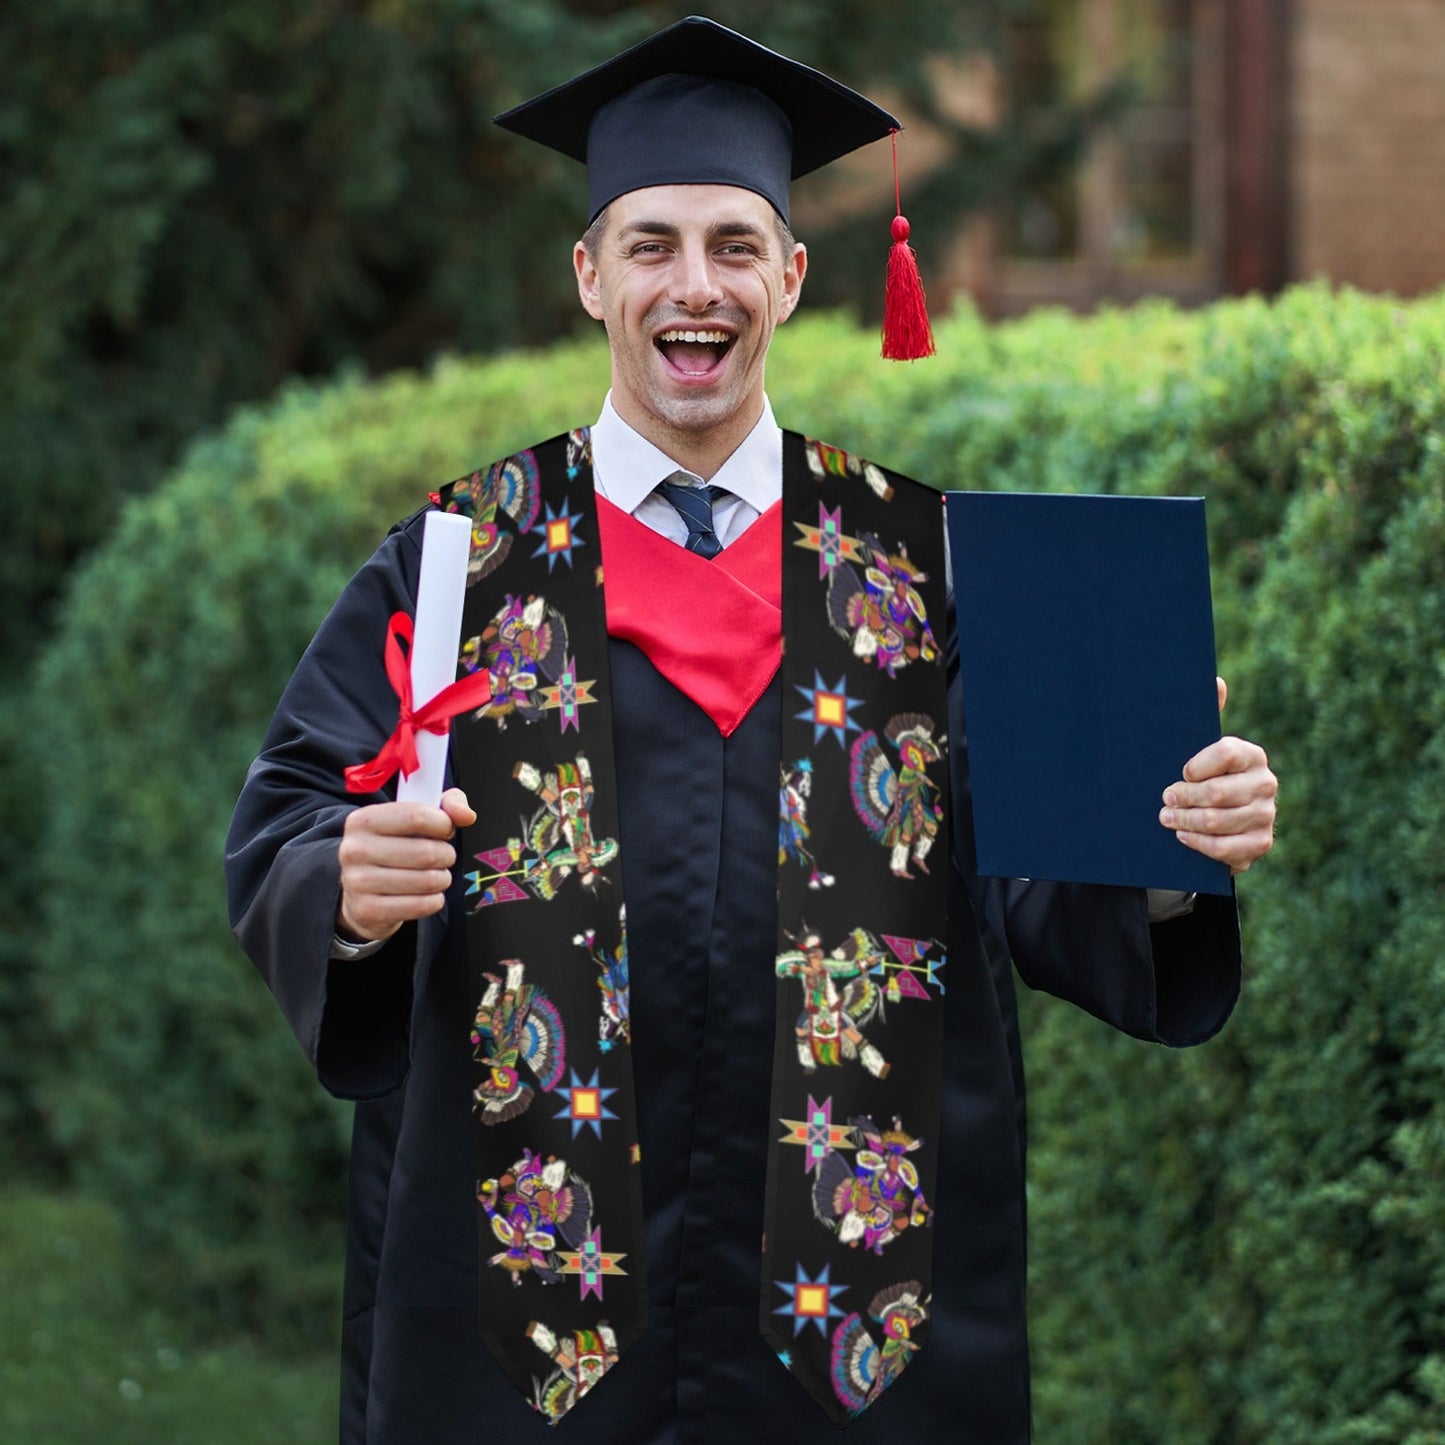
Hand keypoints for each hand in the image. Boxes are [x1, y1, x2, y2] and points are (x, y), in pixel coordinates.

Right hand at [336, 787, 476, 942]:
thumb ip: (446, 805)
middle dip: (446, 855)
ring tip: (436, 876)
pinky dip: (434, 901)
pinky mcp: (367, 910)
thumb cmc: (395, 847)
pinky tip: (428, 895)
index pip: (416, 816)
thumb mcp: (414, 817)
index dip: (443, 824)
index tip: (446, 830)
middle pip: (426, 852)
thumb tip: (466, 815)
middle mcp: (354, 849)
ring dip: (442, 879)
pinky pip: (420, 906)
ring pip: (426, 881)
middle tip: (443, 857)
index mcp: (363, 820)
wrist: (361, 892)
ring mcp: (357, 882)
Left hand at [1159, 678, 1276, 873]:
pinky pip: (1225, 848)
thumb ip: (1206, 715)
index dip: (1197, 765)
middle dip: (1183, 797)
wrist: (1217, 820)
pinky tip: (1183, 836)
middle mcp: (1265, 783)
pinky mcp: (1260, 843)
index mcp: (1251, 755)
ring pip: (1217, 821)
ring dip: (1185, 821)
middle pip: (1217, 792)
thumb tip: (1216, 681)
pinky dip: (1199, 843)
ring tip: (1166, 818)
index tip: (1180, 772)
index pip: (1225, 753)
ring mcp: (1266, 815)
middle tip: (1164, 799)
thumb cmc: (1202, 777)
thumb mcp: (1199, 748)